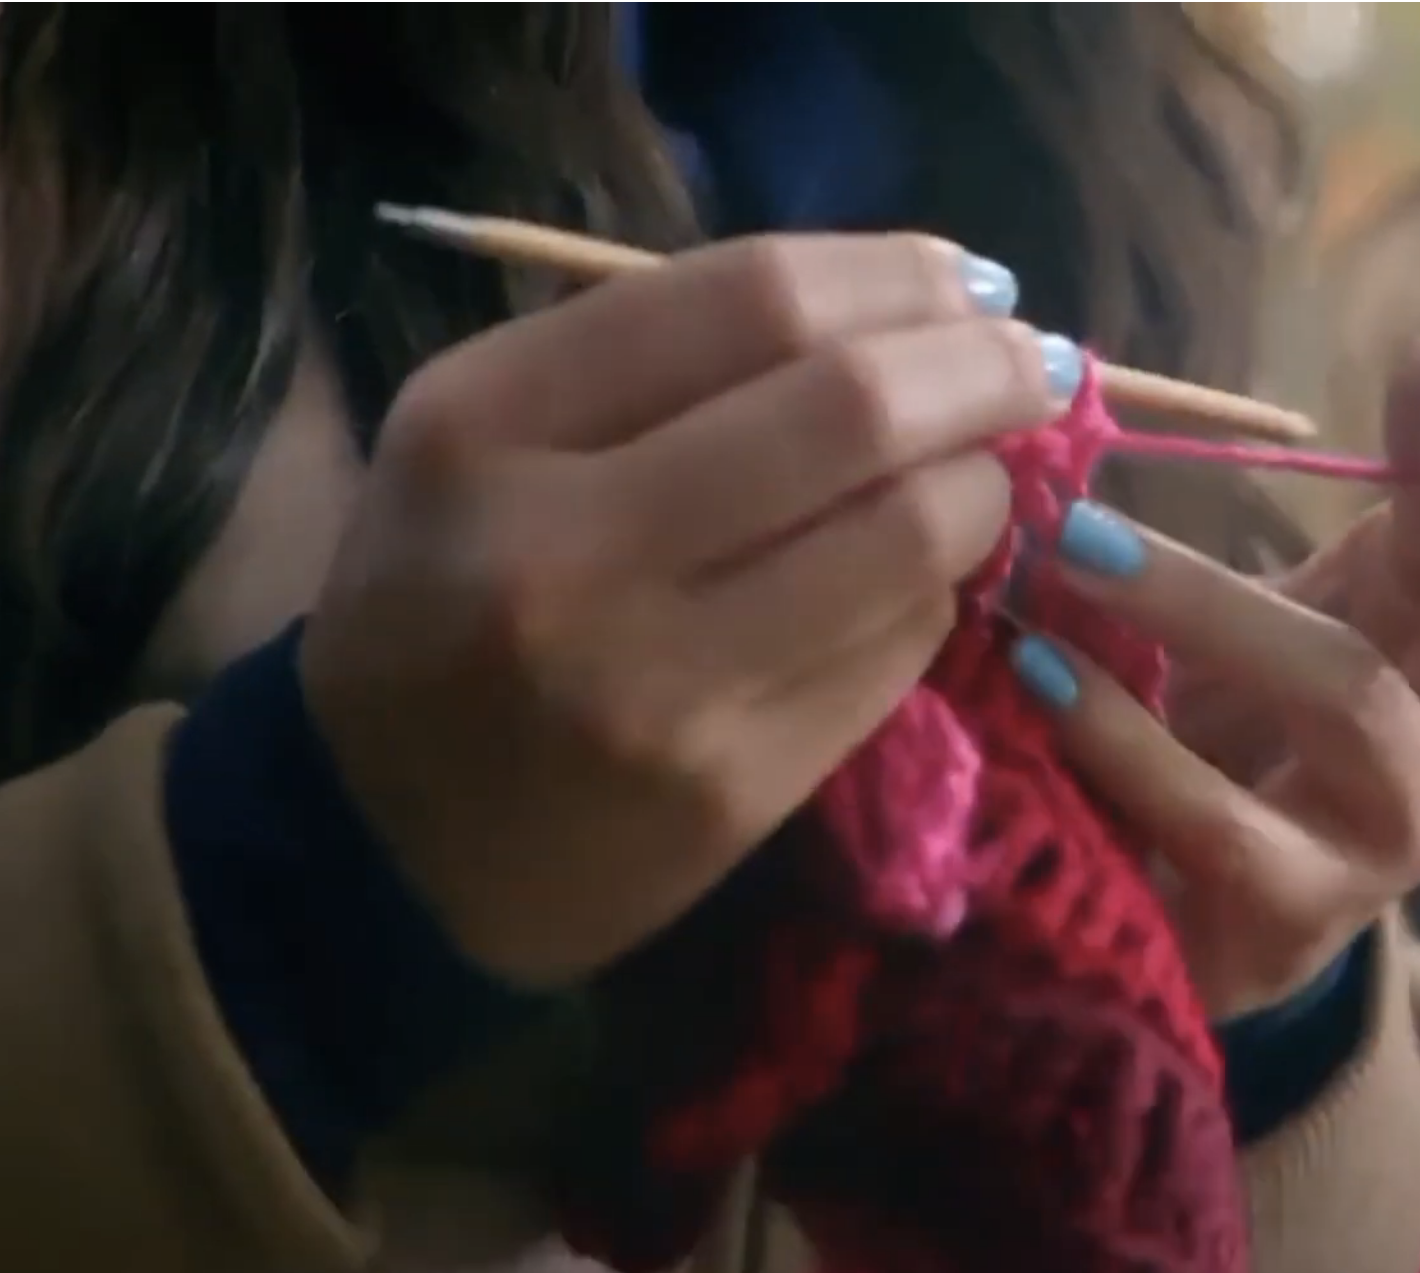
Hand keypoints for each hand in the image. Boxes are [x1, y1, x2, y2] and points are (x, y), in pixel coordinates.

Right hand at [300, 234, 1066, 986]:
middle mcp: (561, 553)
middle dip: (980, 369)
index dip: (893, 275)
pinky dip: (935, 596)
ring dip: (982, 488)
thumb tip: (907, 302)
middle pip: (847, 412)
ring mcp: (653, 687)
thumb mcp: (481, 442)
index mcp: (482, 428)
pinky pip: (895, 656)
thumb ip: (652, 358)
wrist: (385, 849)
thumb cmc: (443, 608)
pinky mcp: (728, 792)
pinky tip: (923, 577)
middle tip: (1033, 361)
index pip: (748, 300)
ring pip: (903, 541)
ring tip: (986, 469)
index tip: (964, 278)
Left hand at [1016, 334, 1419, 1017]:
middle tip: (1352, 412)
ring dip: (1210, 602)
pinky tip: (1041, 673)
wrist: (1176, 922)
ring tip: (1076, 542)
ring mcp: (1382, 851)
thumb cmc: (1246, 737)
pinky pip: (1217, 824)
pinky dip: (1124, 739)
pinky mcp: (1284, 928)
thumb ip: (1374, 504)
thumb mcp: (1308, 605)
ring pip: (1351, 701)